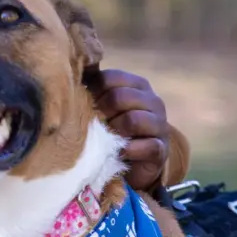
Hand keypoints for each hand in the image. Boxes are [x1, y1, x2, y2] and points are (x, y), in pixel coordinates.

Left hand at [84, 69, 169, 190]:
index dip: (93, 91)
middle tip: (94, 124)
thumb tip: (75, 72)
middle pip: (120, 97)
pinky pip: (146, 146)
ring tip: (106, 139)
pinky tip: (119, 153)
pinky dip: (128, 150)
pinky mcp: (161, 148)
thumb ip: (93, 88)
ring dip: (114, 131)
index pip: (111, 77)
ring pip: (133, 120)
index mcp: (137, 85)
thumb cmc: (113, 129)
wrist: (133, 163)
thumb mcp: (102, 107)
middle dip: (102, 112)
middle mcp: (152, 101)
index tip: (85, 105)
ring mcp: (159, 124)